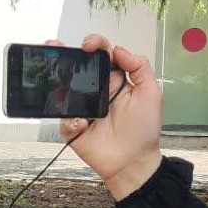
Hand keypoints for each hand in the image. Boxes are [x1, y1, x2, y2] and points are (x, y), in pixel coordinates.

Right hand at [52, 35, 163, 199]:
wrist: (133, 162)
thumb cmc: (143, 130)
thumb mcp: (151, 94)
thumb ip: (140, 67)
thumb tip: (119, 49)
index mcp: (114, 81)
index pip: (101, 56)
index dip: (94, 45)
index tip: (89, 44)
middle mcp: (95, 92)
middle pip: (76, 68)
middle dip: (63, 55)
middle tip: (56, 47)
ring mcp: (82, 109)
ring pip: (62, 90)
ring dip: (56, 83)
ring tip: (57, 80)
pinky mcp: (72, 127)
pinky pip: (64, 118)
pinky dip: (71, 120)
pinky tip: (82, 124)